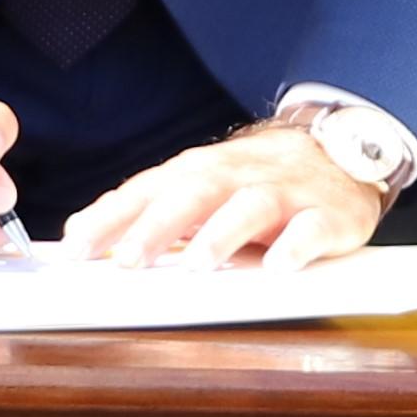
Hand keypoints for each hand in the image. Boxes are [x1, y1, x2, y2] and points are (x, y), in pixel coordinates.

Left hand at [64, 121, 386, 271]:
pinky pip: (311, 228)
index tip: (75, 249)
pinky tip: (278, 267)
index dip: (110, 219)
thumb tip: (81, 236)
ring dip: (220, 234)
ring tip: (196, 265)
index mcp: (199, 172)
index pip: (147, 190)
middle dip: (156, 226)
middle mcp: (237, 176)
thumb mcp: (200, 189)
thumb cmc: (255, 180)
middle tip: (126, 261)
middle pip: (192, 194)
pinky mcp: (327, 214)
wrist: (341, 149)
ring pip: (249, 207)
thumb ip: (146, 211)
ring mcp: (284, 193)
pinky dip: (295, 245)